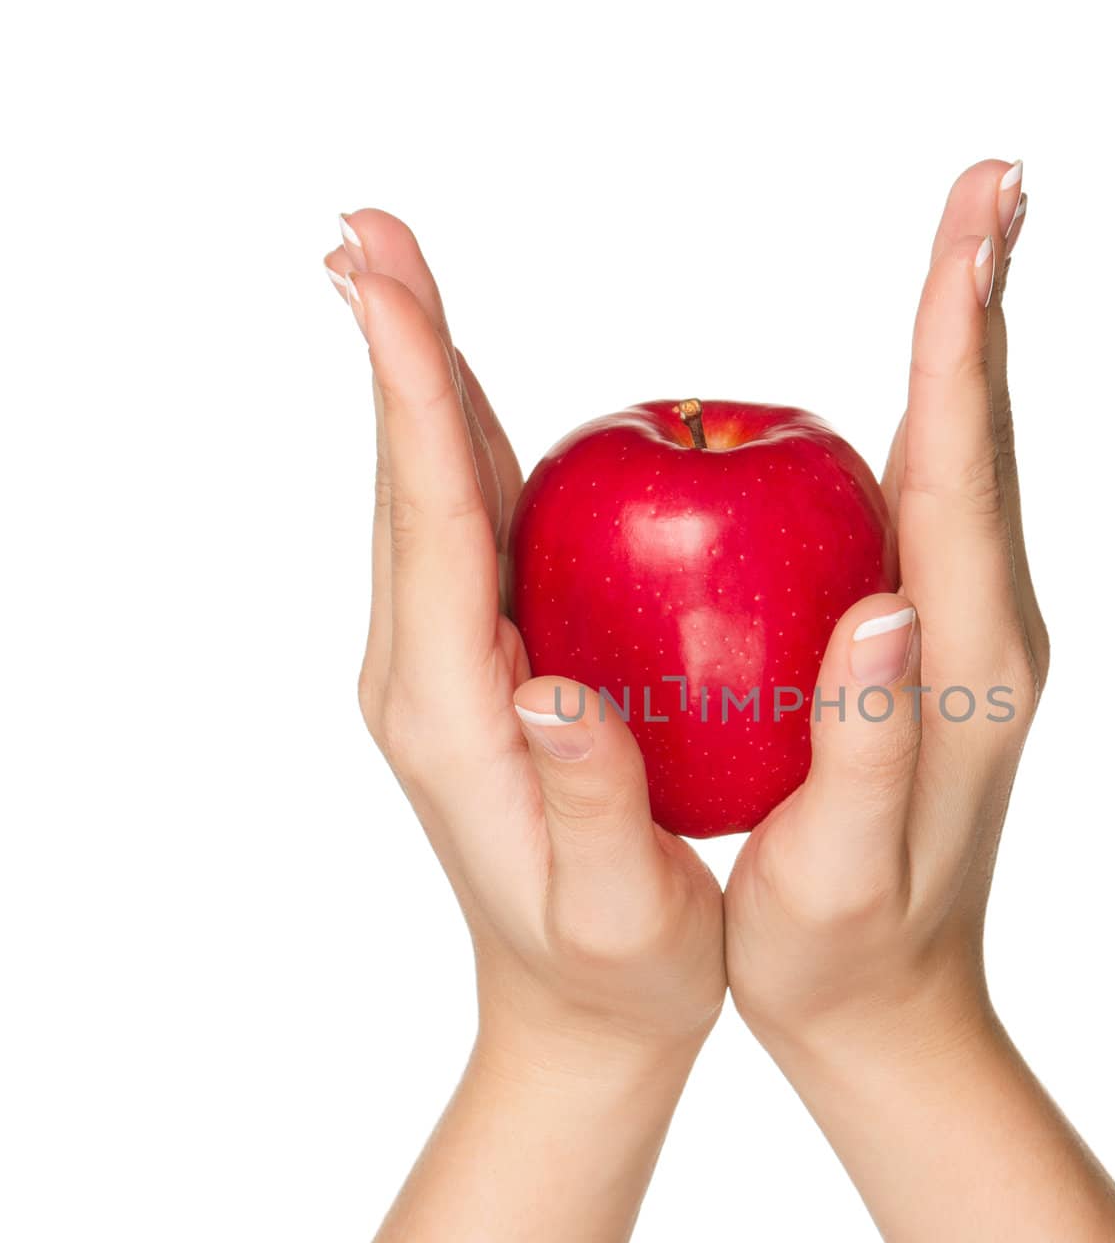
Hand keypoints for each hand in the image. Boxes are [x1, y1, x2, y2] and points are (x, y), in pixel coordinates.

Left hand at [324, 215, 723, 1064]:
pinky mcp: (481, 668)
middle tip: (369, 229)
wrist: (576, 1013)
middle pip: (406, 487)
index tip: (384, 282)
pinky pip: (468, 534)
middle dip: (390, 351)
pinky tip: (460, 388)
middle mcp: (424, 673)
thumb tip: (552, 688)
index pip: (429, 530)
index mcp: (450, 714)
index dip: (408, 398)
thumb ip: (586, 805)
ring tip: (394, 271)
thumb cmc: (617, 971)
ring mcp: (445, 667)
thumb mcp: (615, 912)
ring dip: (411, 381)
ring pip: (428, 498)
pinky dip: (458, 443)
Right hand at [724, 160, 1041, 1058]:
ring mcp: (968, 634)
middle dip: (980, 303)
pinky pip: (931, 507)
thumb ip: (877, 743)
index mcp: (967, 665)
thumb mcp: (845, 868)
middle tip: (992, 179)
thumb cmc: (844, 950)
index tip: (972, 226)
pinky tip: (918, 373)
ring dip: (966, 344)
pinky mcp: (937, 648)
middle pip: (984, 440)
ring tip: (970, 235)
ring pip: (967, 463)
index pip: (963, 478)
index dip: (962, 347)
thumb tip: (885, 604)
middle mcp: (987, 628)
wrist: (893, 1005)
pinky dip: (933, 414)